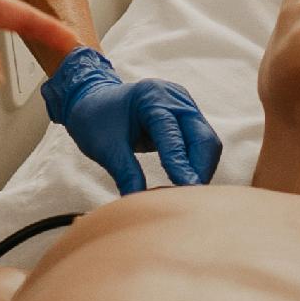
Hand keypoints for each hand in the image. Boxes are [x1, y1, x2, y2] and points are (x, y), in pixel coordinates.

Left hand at [41, 47, 219, 194]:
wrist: (93, 102)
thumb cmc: (95, 120)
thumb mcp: (106, 148)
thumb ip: (127, 174)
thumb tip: (140, 203)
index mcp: (151, 97)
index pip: (173, 134)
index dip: (181, 163)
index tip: (186, 189)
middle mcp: (175, 98)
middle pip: (202, 137)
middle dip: (199, 169)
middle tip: (191, 199)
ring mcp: (184, 106)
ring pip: (206, 142)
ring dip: (201, 169)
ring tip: (188, 195)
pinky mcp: (187, 118)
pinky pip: (201, 144)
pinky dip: (196, 164)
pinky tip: (186, 183)